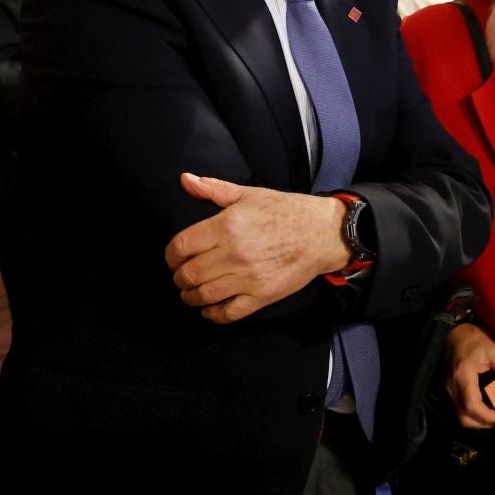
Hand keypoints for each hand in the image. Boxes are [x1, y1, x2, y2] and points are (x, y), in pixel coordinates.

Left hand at [165, 172, 348, 323]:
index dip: (171, 255)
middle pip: (189, 274)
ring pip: (204, 295)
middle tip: (183, 276)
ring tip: (192, 293)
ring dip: (191, 297)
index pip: (181, 246)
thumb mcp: (249, 194)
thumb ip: (213, 189)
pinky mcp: (262, 295)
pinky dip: (214, 314)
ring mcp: (248, 277)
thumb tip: (185, 179)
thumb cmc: (286, 211)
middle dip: (180, 277)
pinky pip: (229, 312)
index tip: (175, 258)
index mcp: (227, 225)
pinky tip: (211, 309)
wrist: (322, 233)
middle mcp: (234, 253)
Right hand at [445, 322, 494, 428]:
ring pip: (462, 417)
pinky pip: (461, 410)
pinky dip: (475, 414)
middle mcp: (452, 387)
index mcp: (463, 376)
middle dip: (485, 423)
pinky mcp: (451, 391)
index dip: (489, 415)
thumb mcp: (494, 350)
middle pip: (465, 418)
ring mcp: (449, 390)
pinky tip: (488, 407)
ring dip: (480, 421)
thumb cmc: (473, 339)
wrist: (454, 332)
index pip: (472, 405)